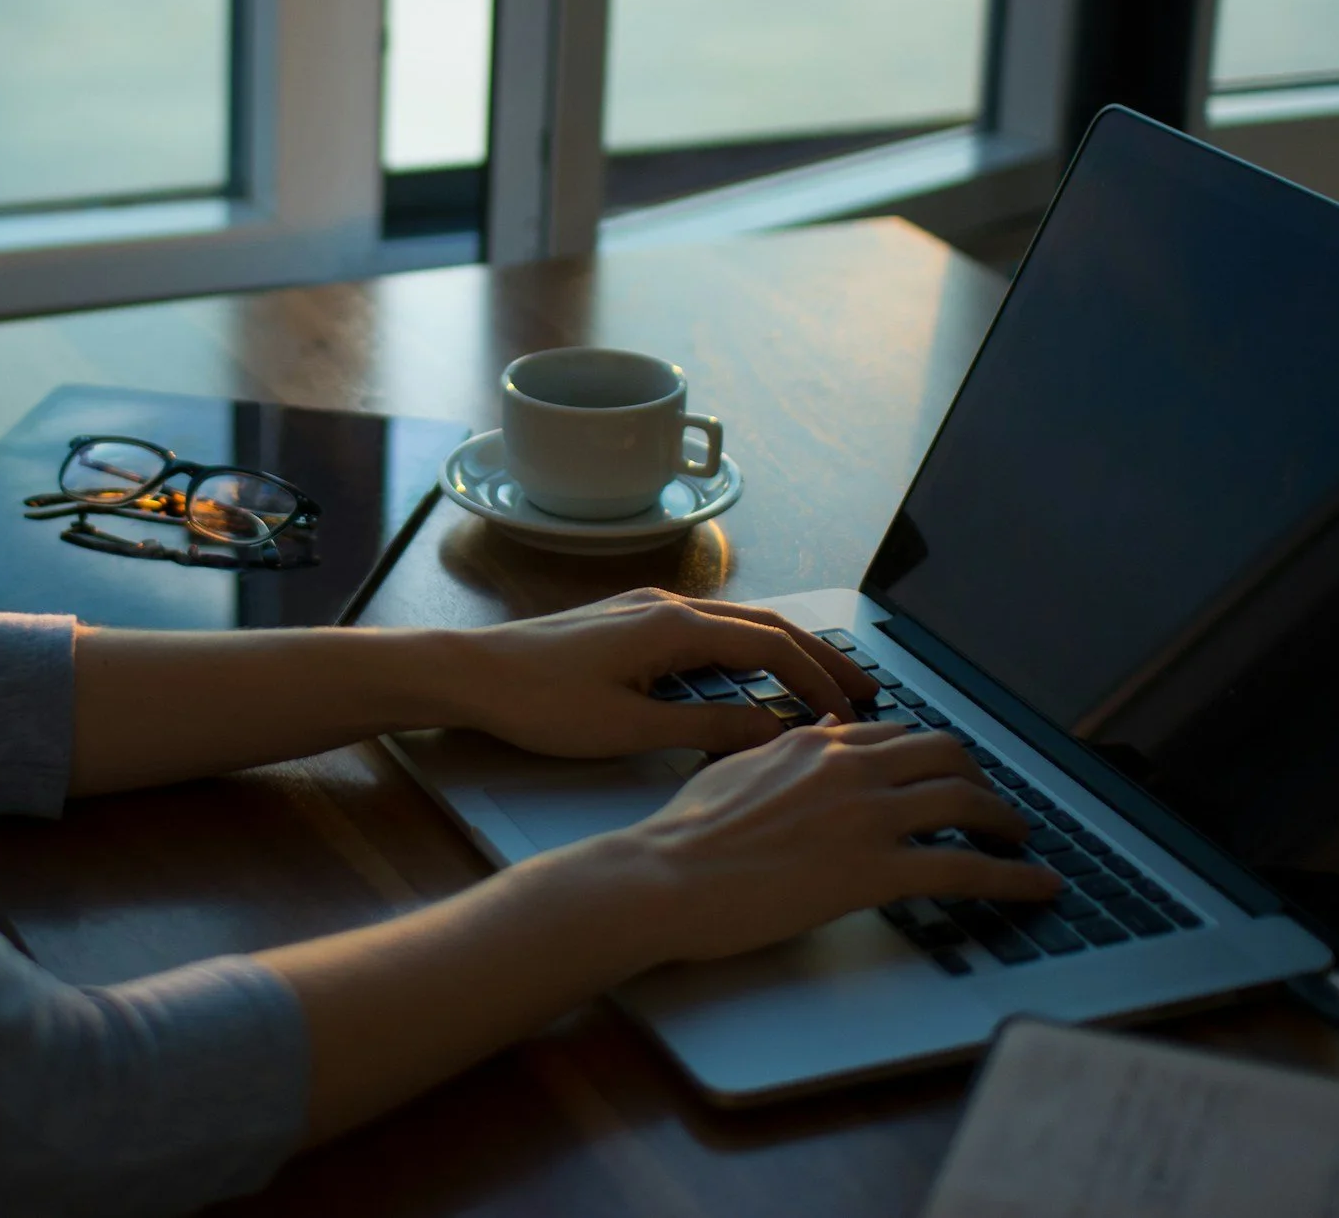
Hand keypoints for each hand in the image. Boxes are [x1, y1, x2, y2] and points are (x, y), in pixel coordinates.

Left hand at [436, 588, 881, 759]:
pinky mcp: (628, 620)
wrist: (471, 672)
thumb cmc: (539, 702)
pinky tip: (753, 676)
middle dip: (820, 656)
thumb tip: (773, 732)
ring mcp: (647, 608)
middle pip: (766, 625)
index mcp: (674, 627)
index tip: (851, 716)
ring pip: (738, 623)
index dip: (818, 681)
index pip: (771, 647)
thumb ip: (705, 729)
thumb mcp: (628, 729)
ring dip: (785, 650)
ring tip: (822, 683)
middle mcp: (668, 605)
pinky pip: (708, 628)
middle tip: (866, 689)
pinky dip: (747, 649)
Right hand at [594, 720, 1063, 963]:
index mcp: (815, 744)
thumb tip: (817, 734)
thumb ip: (784, 752)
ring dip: (1006, 822)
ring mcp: (866, 817)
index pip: (897, 735)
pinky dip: (1014, 878)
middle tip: (993, 805)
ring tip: (1022, 841)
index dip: (934, 756)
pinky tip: (1039, 888)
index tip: (948, 774)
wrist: (665, 877)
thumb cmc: (684, 834)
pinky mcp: (874, 870)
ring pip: (966, 801)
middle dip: (981, 778)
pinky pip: (965, 868)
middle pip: (946, 755)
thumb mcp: (734, 768)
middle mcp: (849, 767)